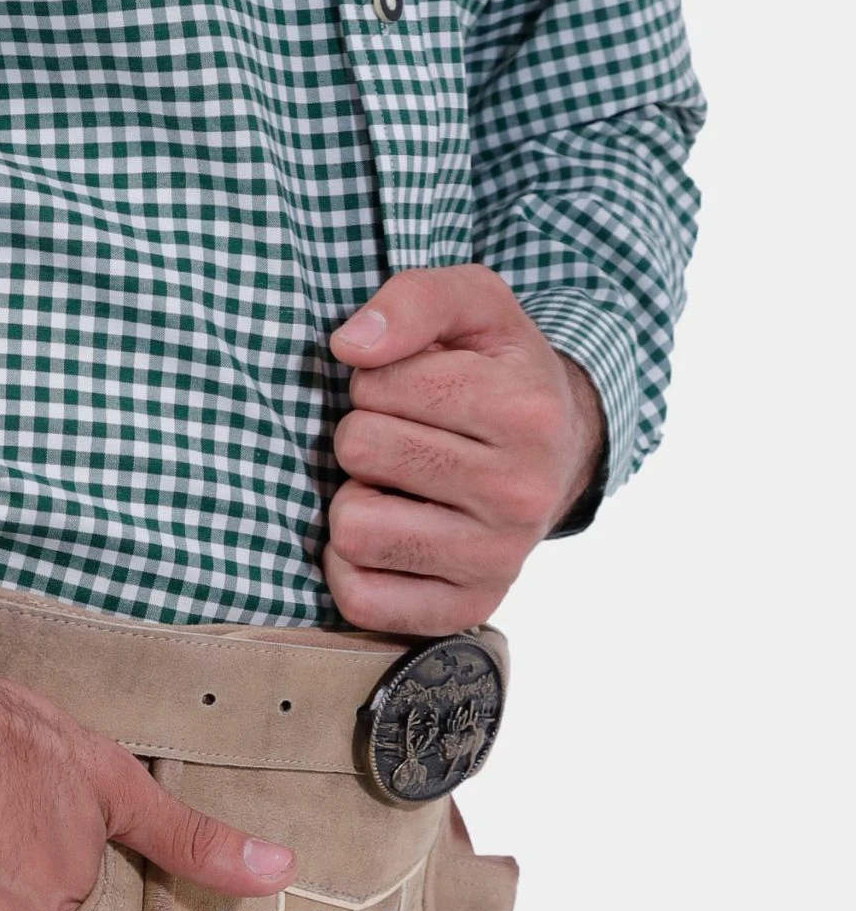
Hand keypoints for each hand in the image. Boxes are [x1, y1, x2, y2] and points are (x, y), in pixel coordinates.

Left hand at [324, 264, 606, 634]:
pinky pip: (360, 599)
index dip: (376, 380)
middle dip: (364, 435)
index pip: (381, 383)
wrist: (560, 457)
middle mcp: (521, 494)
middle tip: (403, 440)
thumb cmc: (498, 374)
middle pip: (361, 449)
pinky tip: (388, 537)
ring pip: (354, 528)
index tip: (410, 390)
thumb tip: (350, 345)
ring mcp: (496, 561)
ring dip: (355, 500)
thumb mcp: (475, 309)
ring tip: (396, 488)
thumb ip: (415, 299)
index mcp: (527, 412)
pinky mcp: (465, 611)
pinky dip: (352, 568)